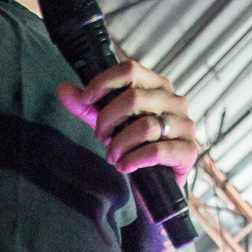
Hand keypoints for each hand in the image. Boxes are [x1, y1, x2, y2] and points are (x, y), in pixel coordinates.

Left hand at [58, 58, 197, 181]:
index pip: (130, 70)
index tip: (85, 99)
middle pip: (134, 97)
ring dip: (119, 143)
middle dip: (108, 119)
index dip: (103, 82)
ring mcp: (185, 125)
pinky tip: (123, 166)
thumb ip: (88, 107)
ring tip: (111, 156)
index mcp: (157, 86)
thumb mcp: (109, 123)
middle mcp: (175, 101)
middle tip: (99, 136)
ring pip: (145, 126)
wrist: (160, 181)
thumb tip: (62, 89)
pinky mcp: (189, 151)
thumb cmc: (136, 145)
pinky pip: (157, 151)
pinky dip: (134, 160)